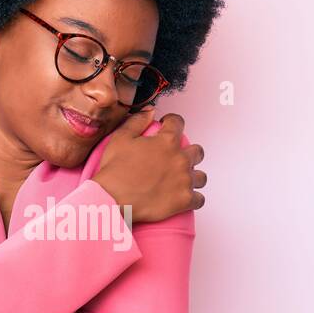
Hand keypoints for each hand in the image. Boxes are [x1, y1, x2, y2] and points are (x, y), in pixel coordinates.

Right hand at [92, 108, 205, 225]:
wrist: (112, 200)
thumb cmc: (114, 172)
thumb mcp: (120, 139)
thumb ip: (137, 121)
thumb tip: (150, 111)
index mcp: (166, 142)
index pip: (178, 123)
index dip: (172, 122)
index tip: (167, 126)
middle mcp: (180, 159)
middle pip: (197, 151)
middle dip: (188, 152)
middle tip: (175, 158)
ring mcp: (185, 181)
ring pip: (201, 177)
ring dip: (192, 177)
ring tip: (180, 181)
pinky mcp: (185, 201)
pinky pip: (199, 200)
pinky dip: (193, 199)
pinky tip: (183, 198)